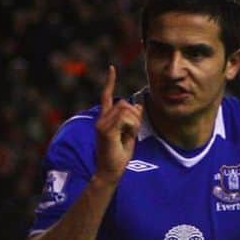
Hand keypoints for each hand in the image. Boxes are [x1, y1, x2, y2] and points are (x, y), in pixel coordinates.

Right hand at [95, 65, 143, 183]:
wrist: (110, 171)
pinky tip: (127, 136)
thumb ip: (133, 120)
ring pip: (126, 109)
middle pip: (124, 103)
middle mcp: (101, 119)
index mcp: (105, 119)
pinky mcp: (104, 130)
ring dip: (134, 122)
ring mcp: (102, 124)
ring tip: (128, 136)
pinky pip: (125, 119)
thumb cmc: (119, 156)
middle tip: (132, 132)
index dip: (110, 82)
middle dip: (135, 116)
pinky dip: (131, 126)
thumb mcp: (130, 135)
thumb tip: (138, 105)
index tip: (112, 68)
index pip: (106, 96)